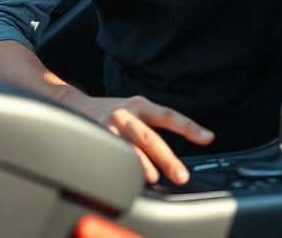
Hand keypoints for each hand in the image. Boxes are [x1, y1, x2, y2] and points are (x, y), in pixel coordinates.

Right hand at [69, 94, 213, 184]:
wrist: (74, 105)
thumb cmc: (110, 111)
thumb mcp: (134, 109)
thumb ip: (151, 126)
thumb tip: (172, 154)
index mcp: (140, 105)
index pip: (169, 115)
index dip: (189, 126)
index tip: (207, 137)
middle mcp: (126, 114)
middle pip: (150, 137)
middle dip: (167, 158)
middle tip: (181, 175)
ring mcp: (109, 128)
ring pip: (130, 149)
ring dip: (143, 166)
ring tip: (154, 177)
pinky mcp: (95, 139)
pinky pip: (111, 158)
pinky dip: (122, 169)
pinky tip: (128, 177)